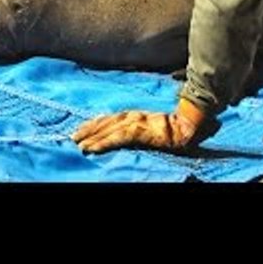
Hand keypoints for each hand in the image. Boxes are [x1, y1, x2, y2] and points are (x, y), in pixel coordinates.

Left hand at [72, 99, 205, 153]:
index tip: (83, 129)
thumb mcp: (152, 127)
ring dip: (91, 136)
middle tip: (74, 136)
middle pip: (105, 122)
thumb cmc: (174, 128)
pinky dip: (101, 142)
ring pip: (107, 129)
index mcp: (135, 115)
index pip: (111, 118)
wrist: (189, 126)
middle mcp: (132, 116)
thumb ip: (140, 129)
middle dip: (88, 129)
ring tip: (78, 143)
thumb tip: (130, 132)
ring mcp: (135, 122)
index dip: (96, 123)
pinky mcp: (138, 131)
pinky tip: (90, 148)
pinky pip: (115, 138)